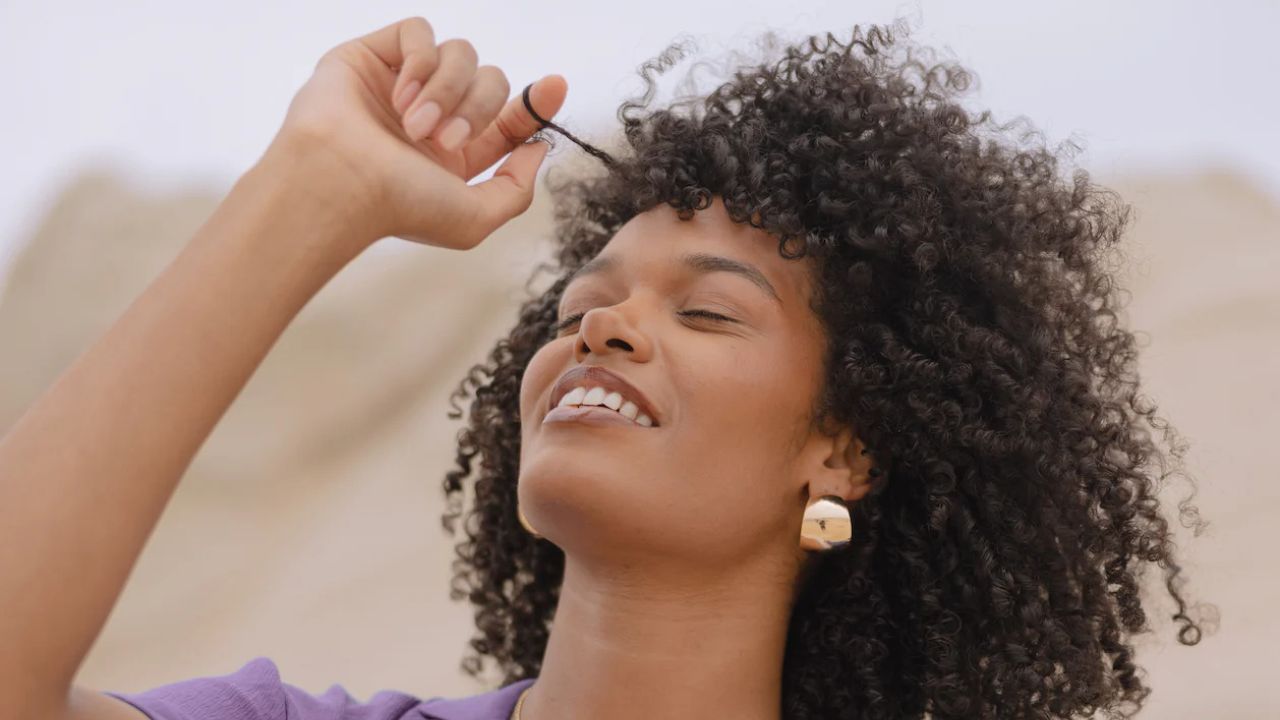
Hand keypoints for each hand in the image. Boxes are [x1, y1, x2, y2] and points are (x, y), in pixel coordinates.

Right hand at [267, 16, 565, 252]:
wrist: (341, 183)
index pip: (508, 119)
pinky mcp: (373, 56)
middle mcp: (432, 116)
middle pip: (492, 81)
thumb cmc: (398, 206)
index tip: (555, 88)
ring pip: (461, 54)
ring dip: (448, 91)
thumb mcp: (476, 219)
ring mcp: (402, 84)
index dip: (535, 103)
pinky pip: (420, 32)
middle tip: (448, 140)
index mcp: (456, 154)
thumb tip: (537, 148)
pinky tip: (400, 96)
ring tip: (416, 126)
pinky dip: (421, 63)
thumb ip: (516, 189)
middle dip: (480, 108)